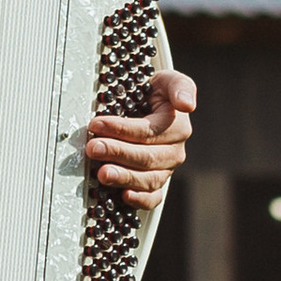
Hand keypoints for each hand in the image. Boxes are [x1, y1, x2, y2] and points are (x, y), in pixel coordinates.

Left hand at [84, 64, 195, 210]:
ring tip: (102, 173)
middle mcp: (174, 150)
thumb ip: (180, 86)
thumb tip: (187, 104)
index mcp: (178, 126)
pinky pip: (153, 198)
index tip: (97, 123)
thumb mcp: (169, 80)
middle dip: (117, 153)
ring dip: (124, 177)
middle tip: (93, 148)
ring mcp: (166, 169)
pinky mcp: (156, 184)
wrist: (149, 105)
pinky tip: (124, 195)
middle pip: (147, 157)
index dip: (121, 129)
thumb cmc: (156, 92)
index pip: (148, 132)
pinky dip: (140, 200)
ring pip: (149, 179)